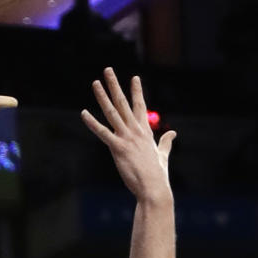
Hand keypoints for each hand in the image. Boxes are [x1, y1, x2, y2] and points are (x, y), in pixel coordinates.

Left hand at [82, 69, 174, 201]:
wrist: (154, 188)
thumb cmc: (158, 175)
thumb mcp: (163, 155)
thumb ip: (166, 143)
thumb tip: (173, 134)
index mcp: (146, 132)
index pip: (140, 107)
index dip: (137, 92)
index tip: (134, 78)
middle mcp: (136, 131)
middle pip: (124, 103)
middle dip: (115, 85)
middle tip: (108, 70)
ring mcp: (127, 138)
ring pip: (112, 112)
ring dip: (103, 96)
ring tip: (95, 83)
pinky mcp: (119, 148)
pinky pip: (103, 132)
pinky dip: (92, 123)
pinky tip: (84, 113)